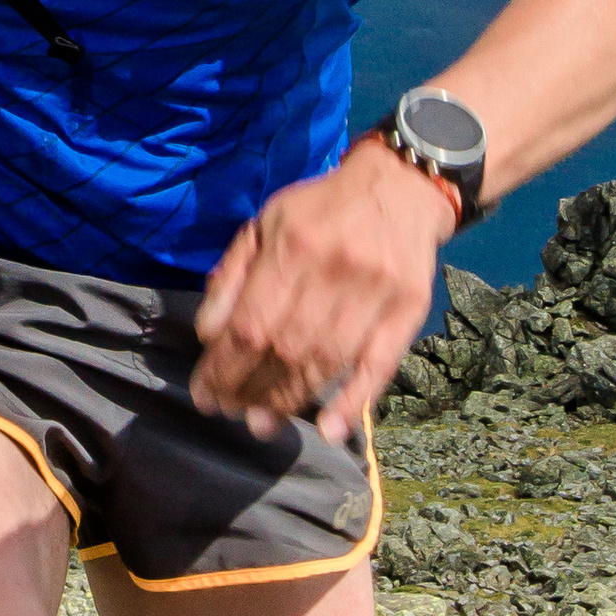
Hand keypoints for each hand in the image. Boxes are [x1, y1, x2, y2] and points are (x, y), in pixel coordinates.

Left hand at [190, 136, 456, 443]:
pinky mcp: (409, 308)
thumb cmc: (321, 210)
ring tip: (262, 424)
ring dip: (290, 400)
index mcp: (292, 245)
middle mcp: (335, 268)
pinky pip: (380, 364)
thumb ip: (233, 276)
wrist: (400, 186)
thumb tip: (209, 334)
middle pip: (285, 348)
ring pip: (326, 361)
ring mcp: (376, 291)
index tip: (205, 394)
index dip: (223, 367)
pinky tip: (331, 429)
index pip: (249, 324)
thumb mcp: (265, 225)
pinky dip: (354, 400)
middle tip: (230, 411)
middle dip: (250, 389)